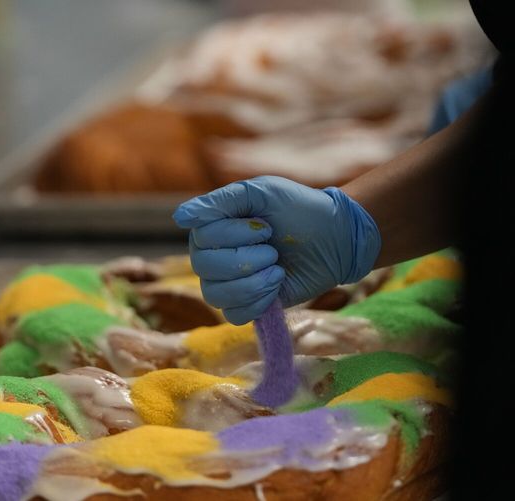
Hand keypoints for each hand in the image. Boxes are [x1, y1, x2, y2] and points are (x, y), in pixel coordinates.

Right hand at [173, 176, 380, 324]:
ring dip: (253, 282)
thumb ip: (220, 202)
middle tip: (273, 250)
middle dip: (246, 259)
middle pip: (205, 268)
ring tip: (277, 270)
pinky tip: (276, 287)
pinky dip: (257, 302)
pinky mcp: (247, 305)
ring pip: (216, 295)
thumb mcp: (261, 193)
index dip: (235, 235)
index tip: (265, 226)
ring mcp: (227, 283)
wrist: (335, 239)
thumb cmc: (298, 209)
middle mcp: (212, 256)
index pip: (202, 239)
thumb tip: (179, 217)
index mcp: (211, 228)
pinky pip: (234, 315)